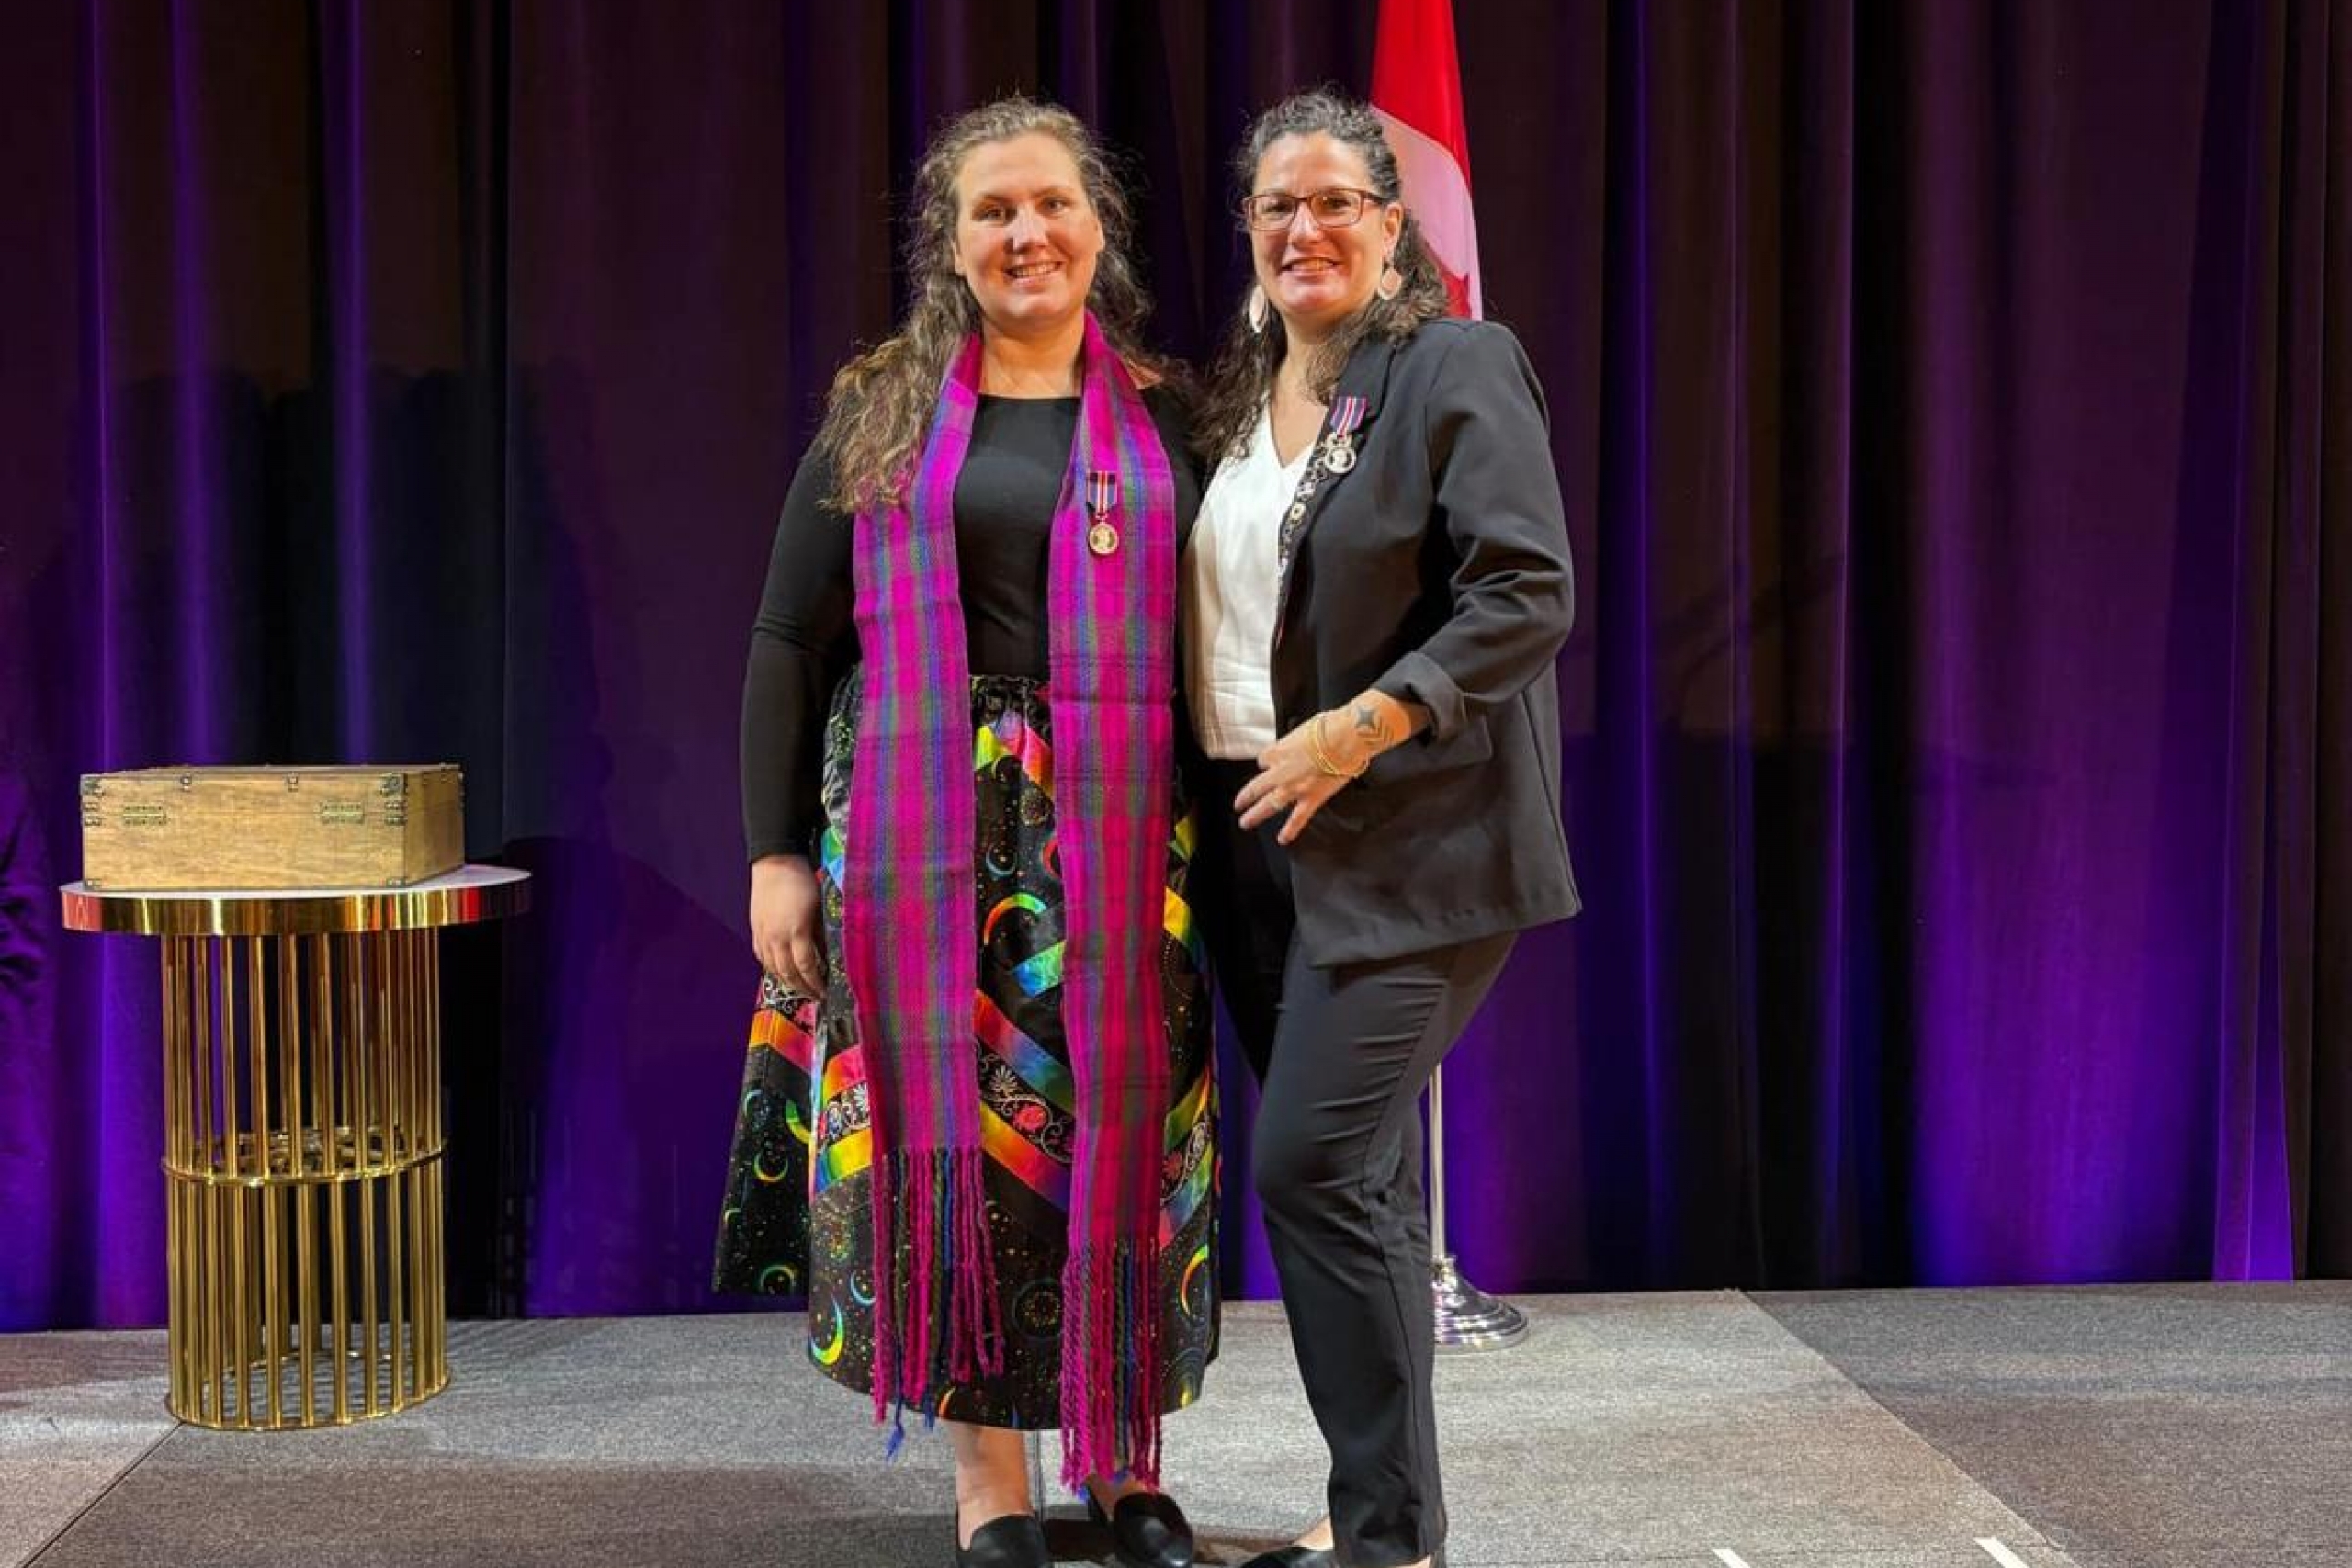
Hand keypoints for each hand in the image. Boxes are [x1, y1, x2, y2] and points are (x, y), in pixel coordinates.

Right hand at [748, 854, 824, 996]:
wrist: (775, 860)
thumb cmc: (802, 879)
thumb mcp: (819, 906)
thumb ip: (822, 932)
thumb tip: (829, 954)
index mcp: (796, 930)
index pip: (806, 967)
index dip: (815, 983)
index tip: (824, 991)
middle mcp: (776, 936)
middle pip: (788, 972)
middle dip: (802, 987)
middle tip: (814, 995)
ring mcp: (763, 933)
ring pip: (772, 967)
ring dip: (786, 981)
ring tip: (799, 987)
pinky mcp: (756, 928)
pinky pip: (761, 955)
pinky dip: (771, 967)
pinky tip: (779, 970)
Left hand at [1235, 713, 1362, 845]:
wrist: (1346, 737)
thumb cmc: (1331, 727)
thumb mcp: (1305, 727)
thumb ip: (1299, 740)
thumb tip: (1304, 741)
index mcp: (1280, 750)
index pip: (1264, 759)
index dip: (1266, 762)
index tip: (1268, 765)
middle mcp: (1282, 770)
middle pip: (1256, 786)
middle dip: (1246, 796)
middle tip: (1238, 803)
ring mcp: (1294, 787)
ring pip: (1269, 804)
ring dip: (1255, 815)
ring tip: (1246, 822)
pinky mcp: (1311, 798)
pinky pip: (1297, 818)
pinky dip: (1290, 830)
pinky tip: (1283, 838)